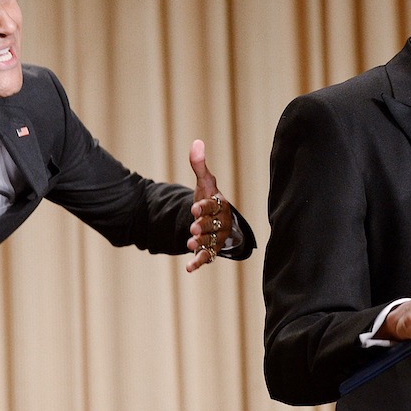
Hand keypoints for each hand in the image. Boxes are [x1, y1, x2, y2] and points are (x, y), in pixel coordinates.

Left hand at [184, 139, 233, 272]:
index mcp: (221, 205)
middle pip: (214, 226)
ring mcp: (217, 238)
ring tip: (189, 243)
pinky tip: (189, 268)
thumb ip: (199, 166)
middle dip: (204, 227)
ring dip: (201, 244)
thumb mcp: (205, 183)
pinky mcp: (210, 250)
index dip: (205, 207)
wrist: (214, 219)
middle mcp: (221, 223)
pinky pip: (206, 257)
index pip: (214, 206)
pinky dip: (198, 262)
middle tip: (193, 228)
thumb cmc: (210, 199)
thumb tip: (196, 142)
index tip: (194, 208)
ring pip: (211, 242)